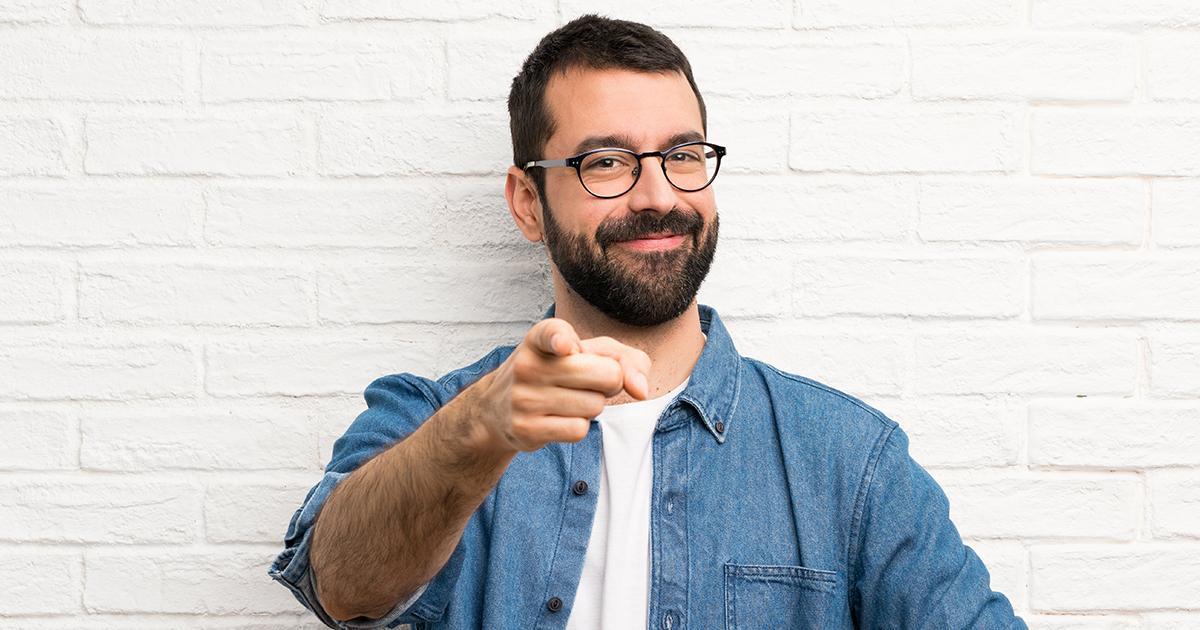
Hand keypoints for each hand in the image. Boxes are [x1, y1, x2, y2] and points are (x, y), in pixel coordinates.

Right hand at [475, 317, 651, 452]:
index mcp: (540, 338)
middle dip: (610, 382)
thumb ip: (625, 359)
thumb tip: (641, 390)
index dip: (563, 339)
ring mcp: (524, 398)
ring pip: (594, 406)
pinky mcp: (526, 428)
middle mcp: (528, 365)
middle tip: (589, 382)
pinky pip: (579, 430)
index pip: (553, 333)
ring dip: (592, 406)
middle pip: (605, 375)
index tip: (566, 346)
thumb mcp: (586, 353)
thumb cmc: (555, 373)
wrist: (498, 408)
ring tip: (568, 399)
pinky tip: (559, 418)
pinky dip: (578, 426)